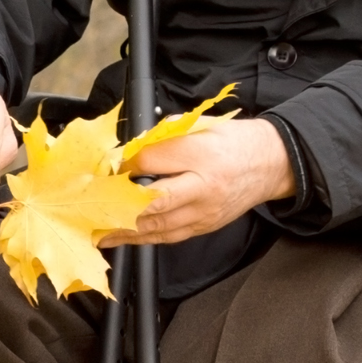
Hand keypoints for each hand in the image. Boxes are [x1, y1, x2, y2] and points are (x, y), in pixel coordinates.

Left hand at [102, 118, 297, 244]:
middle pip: (150, 200)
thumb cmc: (236, 140)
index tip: (106, 164)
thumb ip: (165, 134)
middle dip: (116, 203)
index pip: (151, 161)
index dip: (123, 163)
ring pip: (156, 225)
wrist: (271, 164)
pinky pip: (167, 237)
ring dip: (122, 229)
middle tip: (89, 204)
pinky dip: (140, 238)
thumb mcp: (202, 124)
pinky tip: (120, 236)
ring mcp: (204, 212)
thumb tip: (131, 147)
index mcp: (201, 154)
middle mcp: (203, 187)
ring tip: (95, 230)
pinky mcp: (203, 227)